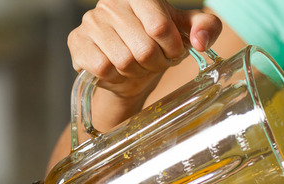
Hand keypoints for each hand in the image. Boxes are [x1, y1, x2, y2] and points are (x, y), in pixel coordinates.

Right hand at [67, 0, 221, 102]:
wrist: (131, 67)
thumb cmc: (160, 44)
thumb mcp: (187, 32)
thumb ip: (206, 27)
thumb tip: (201, 42)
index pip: (161, 27)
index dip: (172, 48)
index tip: (173, 51)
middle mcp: (111, 3)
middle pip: (144, 48)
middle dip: (156, 63)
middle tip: (155, 61)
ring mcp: (91, 21)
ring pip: (124, 61)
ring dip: (137, 71)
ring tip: (138, 64)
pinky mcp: (77, 41)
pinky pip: (104, 68)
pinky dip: (117, 76)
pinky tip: (118, 69)